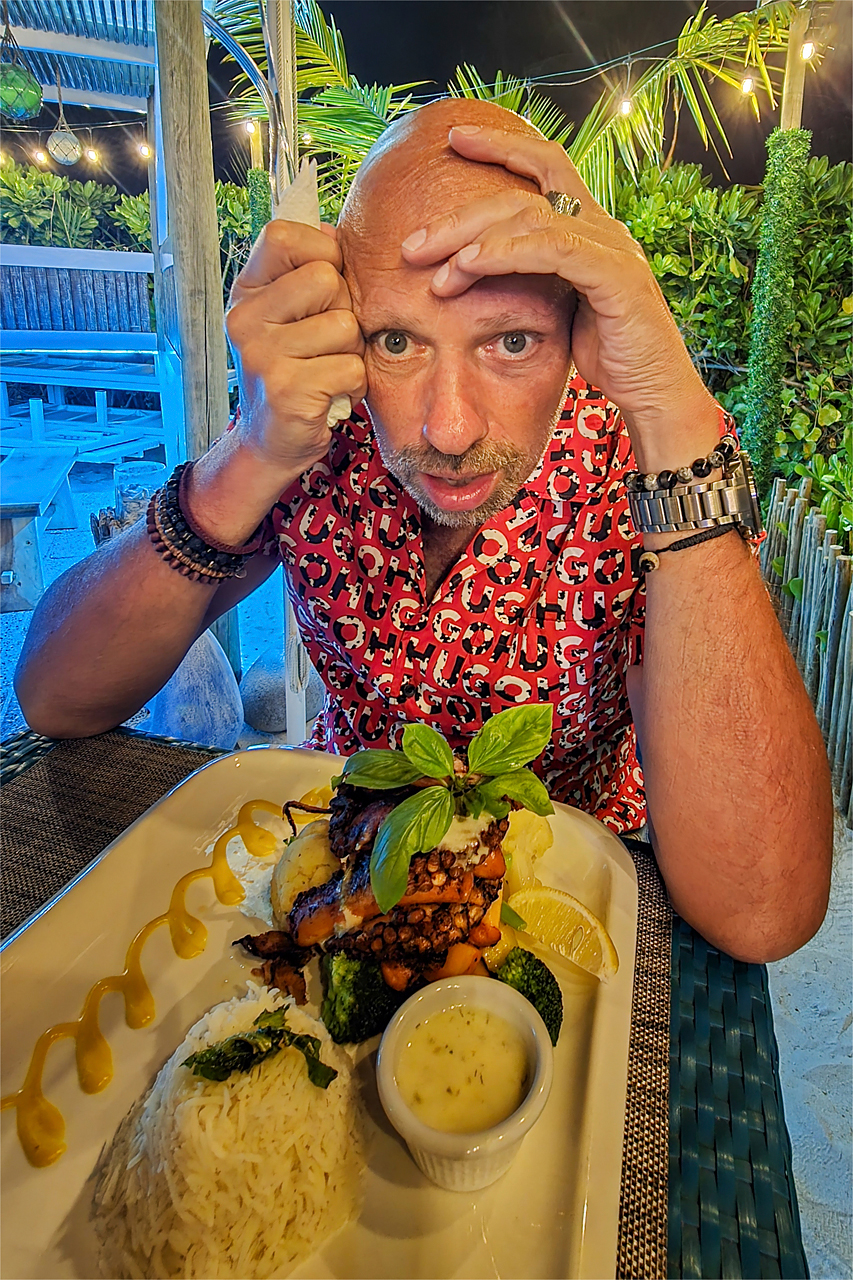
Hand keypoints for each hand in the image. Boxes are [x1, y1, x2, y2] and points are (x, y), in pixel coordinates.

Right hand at [225, 220, 367, 477]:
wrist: (271, 442)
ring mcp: (262, 355)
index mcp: (246, 292)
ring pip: (346, 327)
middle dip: (343, 312)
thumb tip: (333, 230)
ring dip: (350, 354)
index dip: (321, 253)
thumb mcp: (288, 316)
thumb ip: (305, 273)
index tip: (324, 288)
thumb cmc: (292, 372)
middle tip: (325, 345)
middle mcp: (245, 319)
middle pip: (326, 280)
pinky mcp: (287, 390)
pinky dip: (353, 386)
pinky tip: (330, 395)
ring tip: (326, 372)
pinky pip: (352, 368)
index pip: (283, 237)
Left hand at [401, 126, 718, 457]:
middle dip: (461, 213)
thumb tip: (476, 269)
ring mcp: (612, 248)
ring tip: (429, 265)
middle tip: (412, 241)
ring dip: (471, 239)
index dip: (502, 144)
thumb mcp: (560, 311)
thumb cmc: (608, 358)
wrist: (656, 393)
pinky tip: (470, 265)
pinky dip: (506, 253)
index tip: (455, 138)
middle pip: (522, 193)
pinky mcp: (615, 276)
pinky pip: (552, 249)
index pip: (545, 166)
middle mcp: (604, 227)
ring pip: (530, 218)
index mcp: (590, 228)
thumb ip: (530, 280)